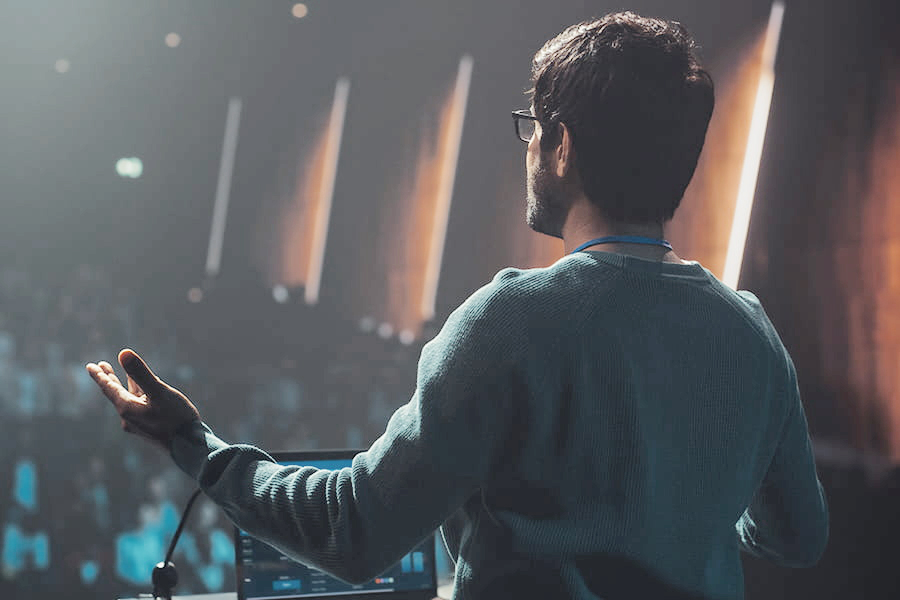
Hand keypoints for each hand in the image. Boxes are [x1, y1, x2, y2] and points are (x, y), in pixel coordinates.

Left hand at [86, 348, 200, 450]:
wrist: (189, 446)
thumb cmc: (175, 418)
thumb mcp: (159, 392)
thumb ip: (141, 373)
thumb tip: (123, 353)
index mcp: (127, 408)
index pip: (109, 388)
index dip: (100, 375)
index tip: (90, 366)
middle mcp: (129, 417)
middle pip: (116, 394)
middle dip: (110, 379)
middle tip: (101, 366)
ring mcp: (139, 423)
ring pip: (129, 399)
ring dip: (125, 386)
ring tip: (123, 376)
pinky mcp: (150, 427)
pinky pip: (139, 406)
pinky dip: (138, 395)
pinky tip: (146, 394)